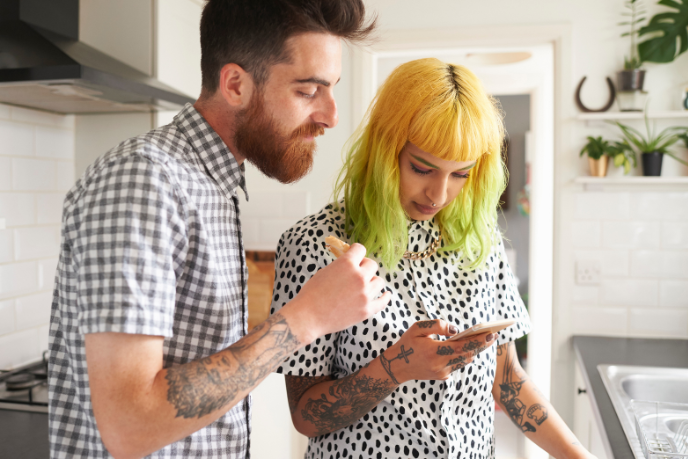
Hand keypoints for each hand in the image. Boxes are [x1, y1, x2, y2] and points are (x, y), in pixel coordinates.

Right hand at [287, 243, 390, 342]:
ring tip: (364, 285)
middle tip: (357, 272)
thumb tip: (350, 262)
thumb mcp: (324, 272)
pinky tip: (385, 294)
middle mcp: (359, 277)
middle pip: (372, 265)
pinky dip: (385, 297)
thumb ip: (340, 266)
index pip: (361, 249)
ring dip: (372, 281)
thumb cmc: (311, 294)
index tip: (355, 256)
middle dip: (364, 267)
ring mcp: (365, 294)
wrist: (308, 317)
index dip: (356, 252)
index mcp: (347, 264)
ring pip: (379, 281)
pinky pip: (383, 301)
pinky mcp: (367, 310)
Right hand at [379, 319, 495, 383]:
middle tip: (493, 334)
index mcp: (435, 352)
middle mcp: (441, 365)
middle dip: (482, 345)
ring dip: (474, 350)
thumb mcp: (417, 328)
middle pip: (468, 355)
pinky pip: (458, 364)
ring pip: (464, 361)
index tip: (491, 333)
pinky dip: (464, 355)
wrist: (398, 366)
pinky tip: (469, 347)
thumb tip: (455, 329)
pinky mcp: (443, 376)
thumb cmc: (407, 344)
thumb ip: (437, 325)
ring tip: (485, 339)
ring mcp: (443, 372)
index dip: (478, 341)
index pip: (462, 347)